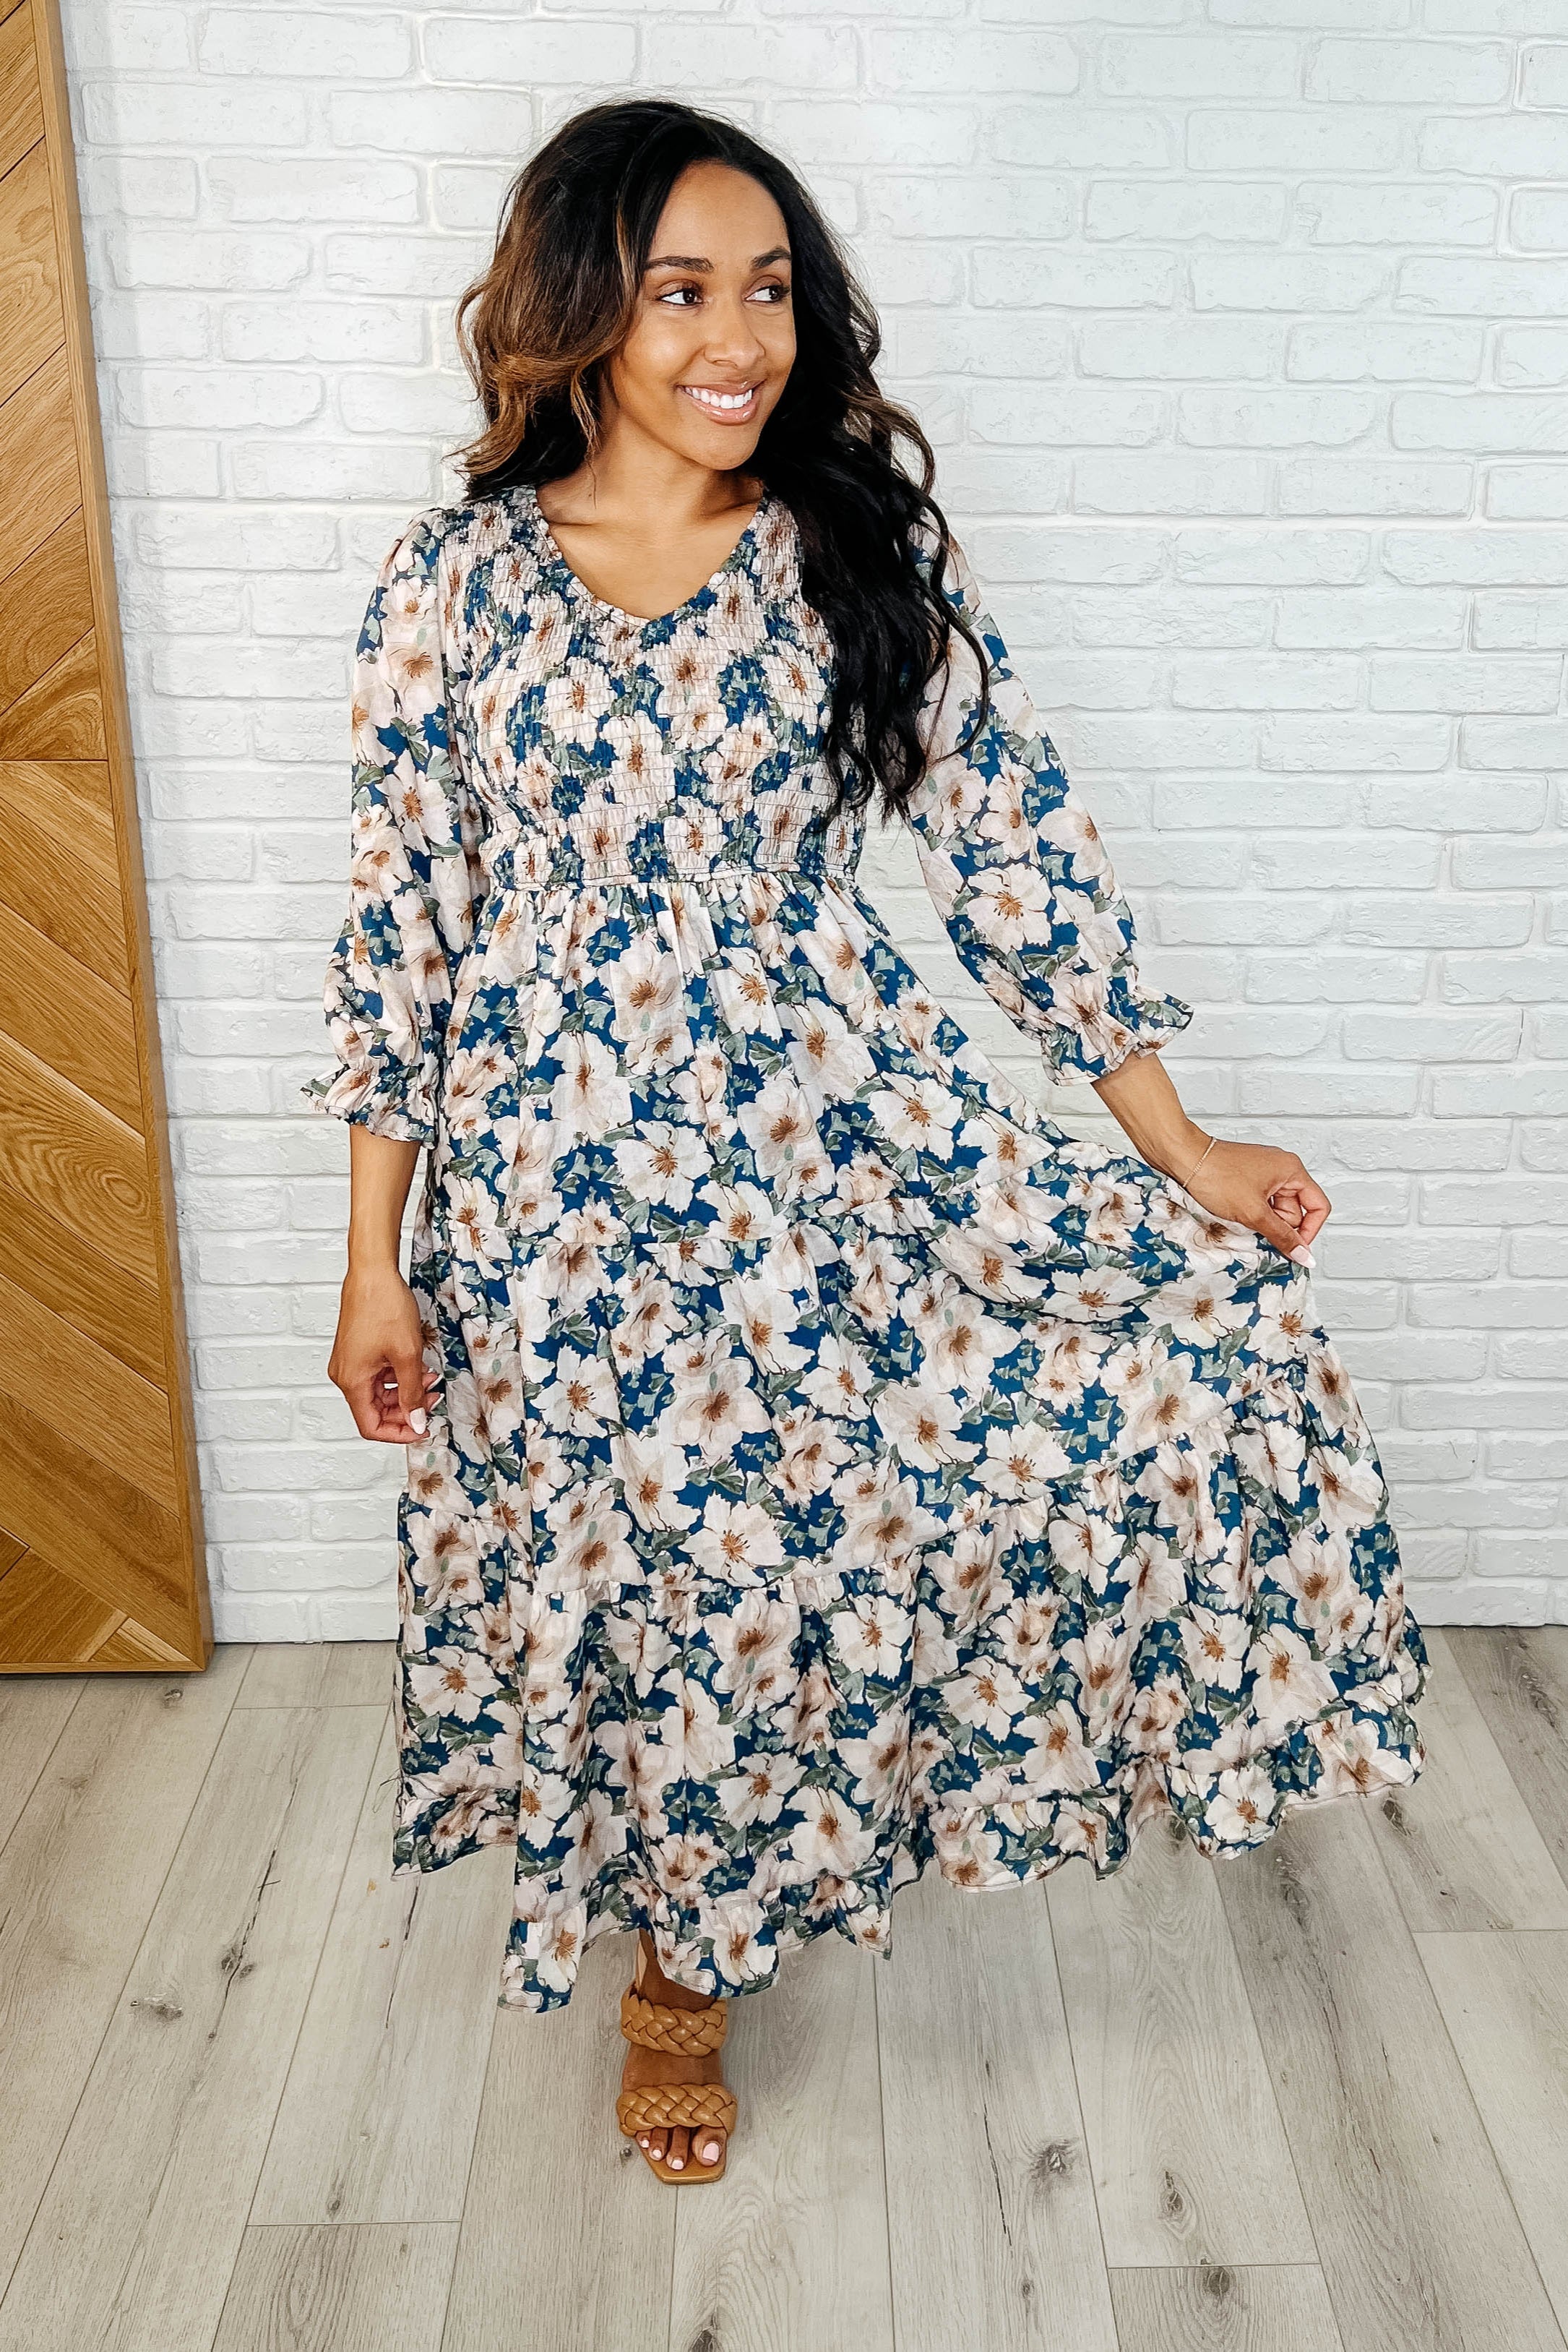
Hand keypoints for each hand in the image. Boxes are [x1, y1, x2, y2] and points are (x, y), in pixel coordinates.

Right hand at [328, 1261, 439, 1442]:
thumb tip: (415, 1421)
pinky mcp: (357, 1352)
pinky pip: (378, 1376)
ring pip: (379, 1393)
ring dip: (405, 1391)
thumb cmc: (385, 1306)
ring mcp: (350, 1363)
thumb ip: (412, 1393)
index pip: (371, 1426)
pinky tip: (418, 1367)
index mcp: (352, 1381)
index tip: (422, 1428)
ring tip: (430, 1380)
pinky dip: (398, 1376)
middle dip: (406, 1409)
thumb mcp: (408, 1355)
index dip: (398, 1433)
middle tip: (433, 1400)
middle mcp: (345, 1375)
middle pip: (375, 1411)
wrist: (373, 1273)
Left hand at [1176, 1137, 1329, 1264]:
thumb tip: (1304, 1255)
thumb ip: (1282, 1236)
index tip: (1294, 1248)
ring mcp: (1264, 1174)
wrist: (1183, 1158)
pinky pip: (1260, 1205)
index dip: (1309, 1231)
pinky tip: (1235, 1214)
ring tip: (1240, 1217)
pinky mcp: (1248, 1179)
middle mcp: (1282, 1169)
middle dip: (1277, 1225)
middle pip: (1294, 1211)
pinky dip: (1250, 1214)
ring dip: (1261, 1221)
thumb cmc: (1216, 1175)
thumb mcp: (1253, 1212)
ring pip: (1275, 1210)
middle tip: (1256, 1228)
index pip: (1318, 1207)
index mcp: (1292, 1170)